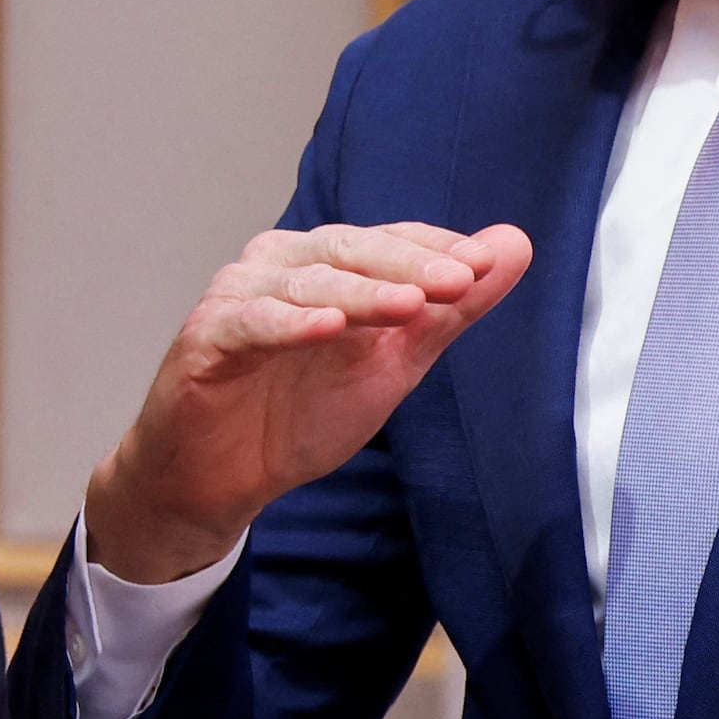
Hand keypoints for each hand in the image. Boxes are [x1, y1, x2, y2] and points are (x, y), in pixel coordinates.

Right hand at [84, 220, 535, 581]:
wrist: (221, 478)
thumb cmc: (299, 410)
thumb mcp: (392, 363)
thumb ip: (449, 310)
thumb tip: (513, 246)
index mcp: (328, 261)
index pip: (391, 241)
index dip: (437, 248)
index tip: (487, 264)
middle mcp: (282, 264)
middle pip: (351, 249)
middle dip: (409, 265)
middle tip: (460, 280)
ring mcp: (239, 295)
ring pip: (307, 282)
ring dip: (362, 292)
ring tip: (410, 304)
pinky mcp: (205, 336)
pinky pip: (253, 322)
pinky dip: (291, 323)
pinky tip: (329, 328)